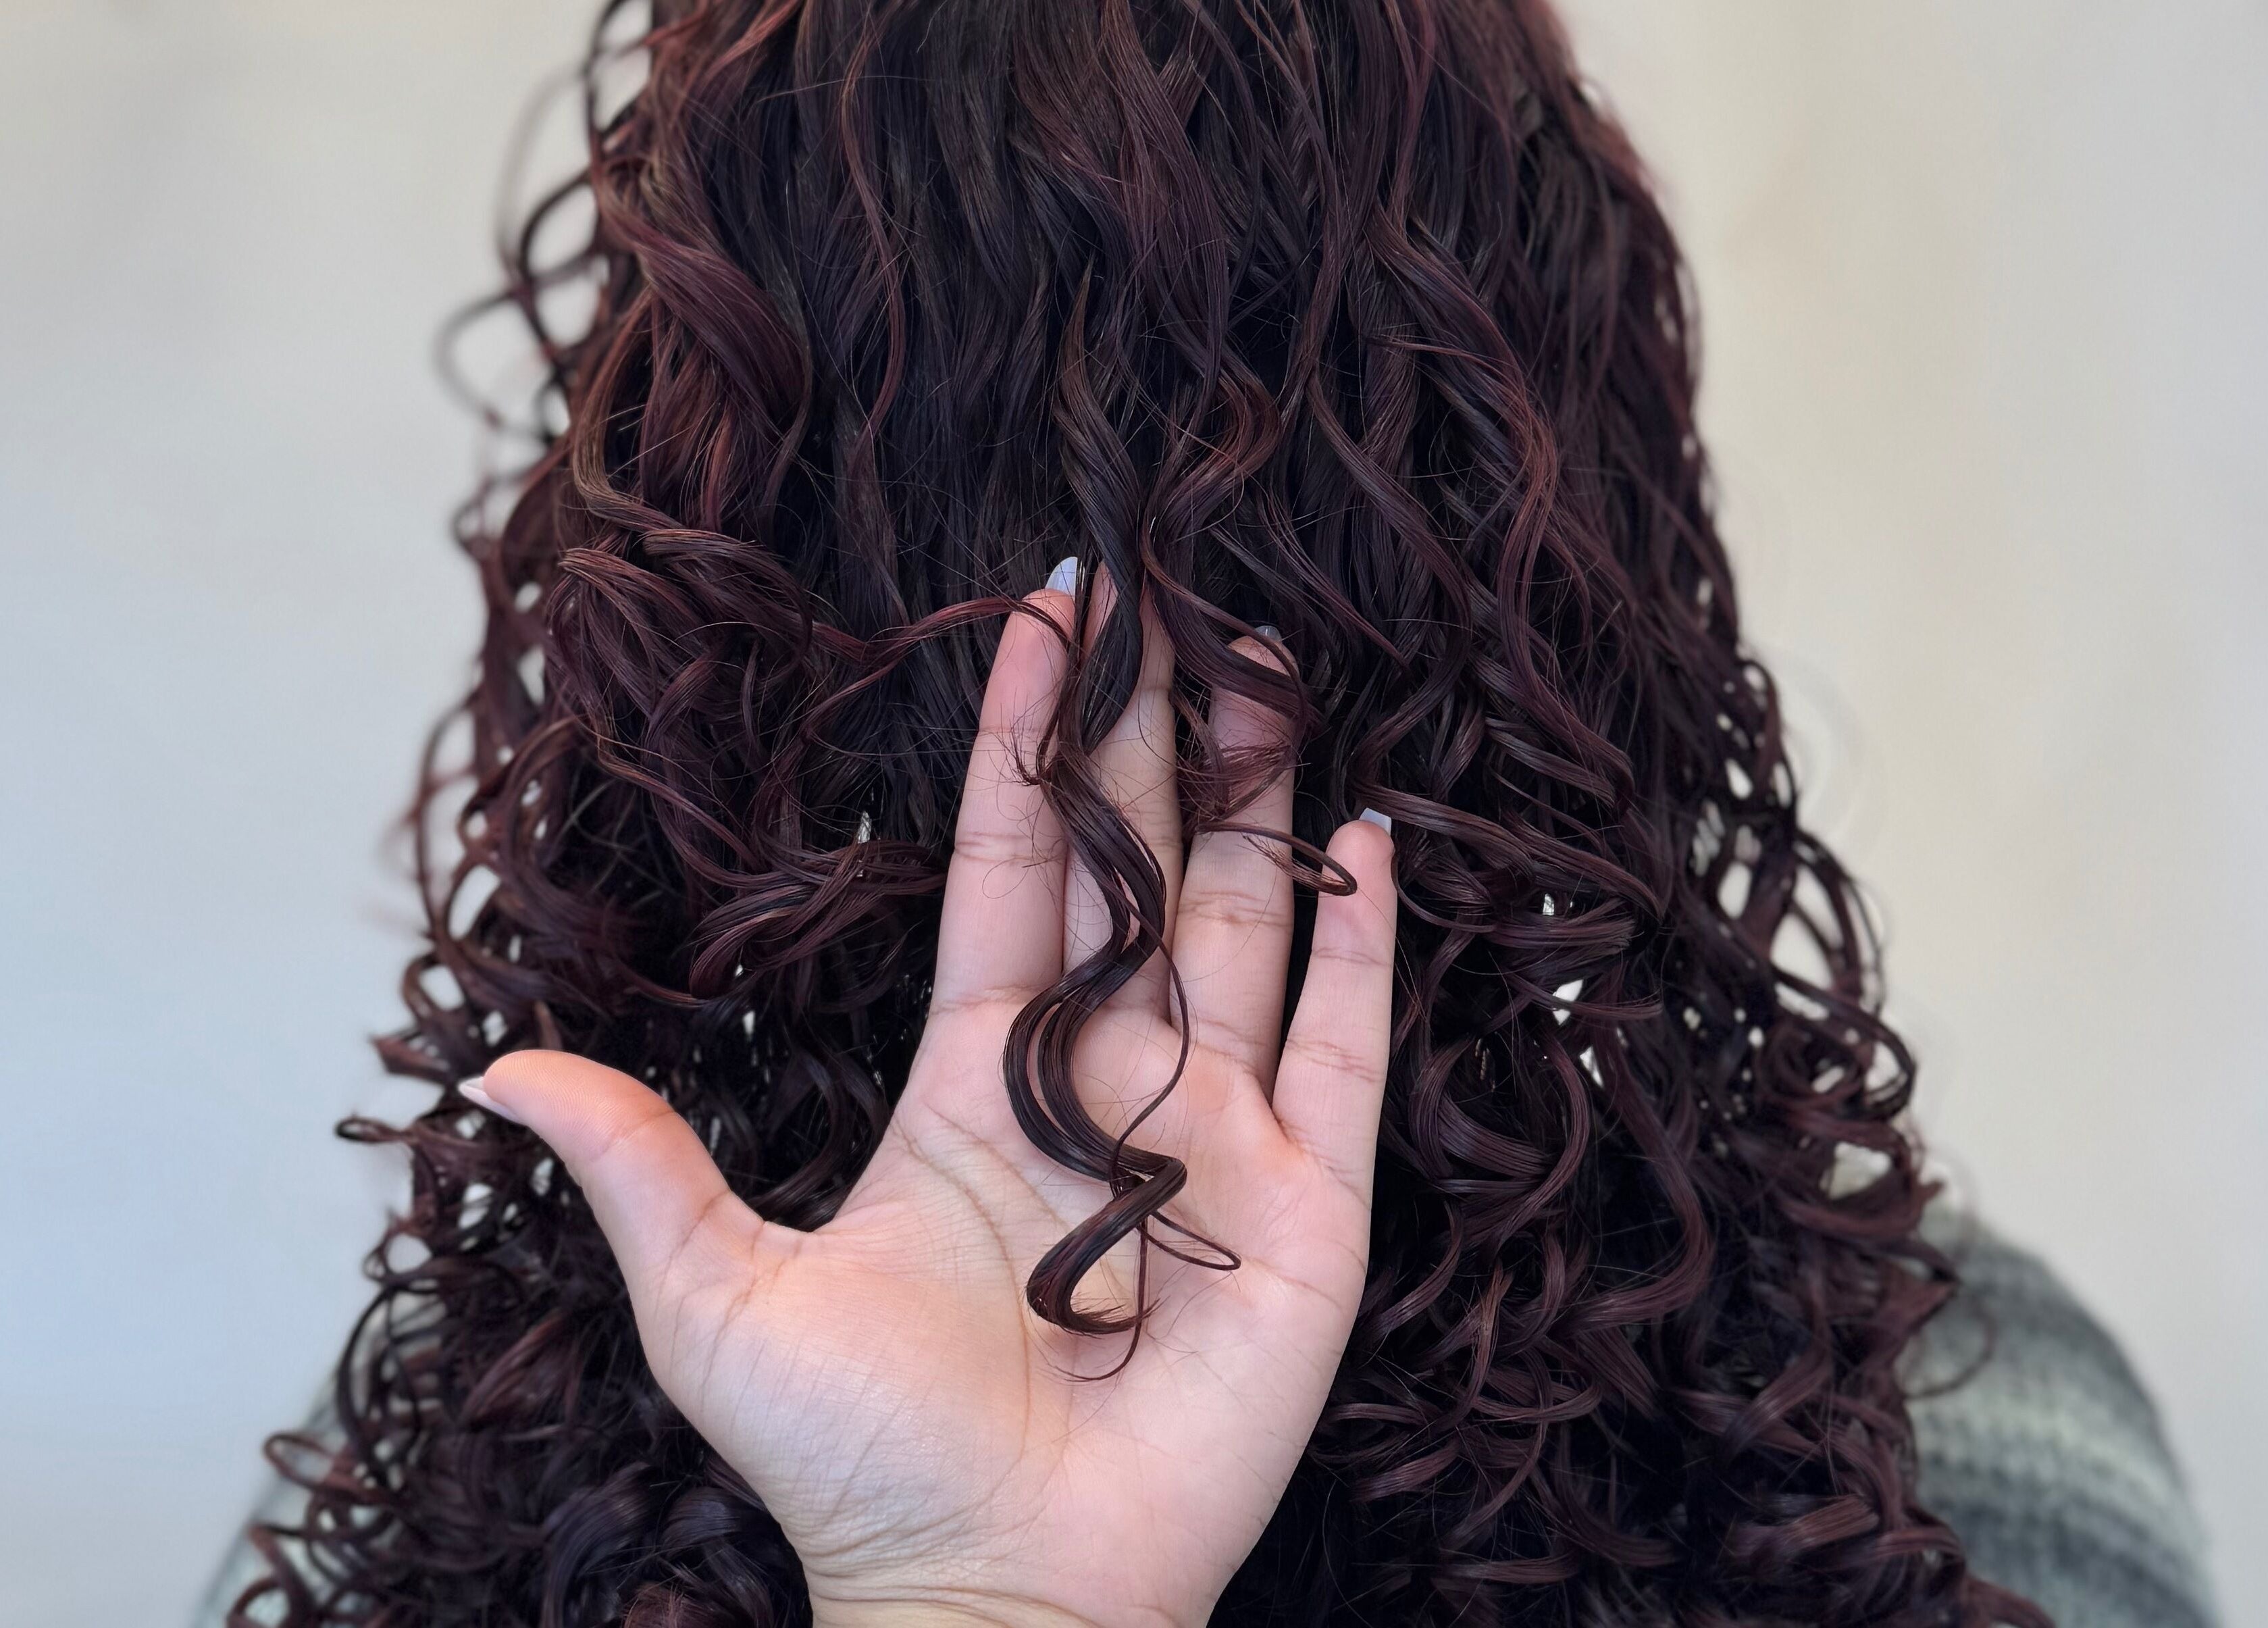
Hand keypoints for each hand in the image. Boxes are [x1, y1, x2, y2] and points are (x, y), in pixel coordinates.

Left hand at [467, 569, 1398, 1627]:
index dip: (1026, 745)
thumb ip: (638, 1165)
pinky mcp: (1307, 1203)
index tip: (1044, 617)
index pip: (1012, 868)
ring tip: (1271, 670)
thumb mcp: (719, 1300)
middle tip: (1177, 599)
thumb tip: (490, 1070)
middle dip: (1156, 735)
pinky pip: (1349, 1046)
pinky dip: (1366, 944)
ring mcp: (1215, 1131)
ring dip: (1259, 799)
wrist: (998, 1591)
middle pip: (1138, 868)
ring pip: (1248, 924)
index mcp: (978, 1080)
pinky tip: (1373, 841)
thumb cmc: (857, 1463)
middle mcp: (1107, 1079)